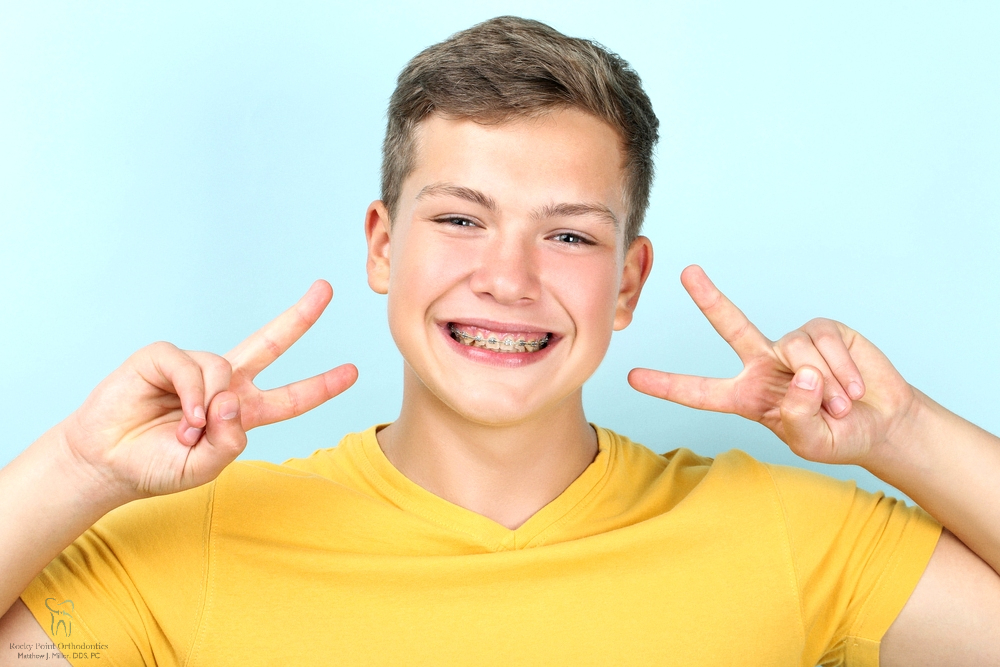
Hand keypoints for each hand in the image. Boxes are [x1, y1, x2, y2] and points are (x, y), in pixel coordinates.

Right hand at [58, 280, 357, 501]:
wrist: (106, 463)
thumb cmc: (156, 467)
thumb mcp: (205, 468)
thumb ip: (229, 442)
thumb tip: (232, 398)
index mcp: (243, 411)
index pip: (291, 398)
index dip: (321, 386)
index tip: (352, 372)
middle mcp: (224, 383)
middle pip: (271, 343)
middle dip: (300, 316)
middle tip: (326, 288)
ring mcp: (195, 368)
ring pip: (223, 367)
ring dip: (208, 404)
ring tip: (188, 431)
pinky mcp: (162, 358)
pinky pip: (189, 365)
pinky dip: (190, 392)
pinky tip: (181, 415)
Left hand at [628, 265, 919, 465]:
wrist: (882, 424)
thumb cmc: (838, 436)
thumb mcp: (812, 441)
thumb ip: (798, 417)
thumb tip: (798, 374)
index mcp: (747, 395)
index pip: (700, 392)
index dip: (667, 385)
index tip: (632, 377)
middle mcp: (764, 363)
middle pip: (730, 326)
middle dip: (709, 298)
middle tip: (687, 272)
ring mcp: (792, 344)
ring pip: (796, 351)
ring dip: (824, 385)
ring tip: (840, 405)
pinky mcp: (824, 331)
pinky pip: (824, 344)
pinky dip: (841, 371)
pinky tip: (854, 389)